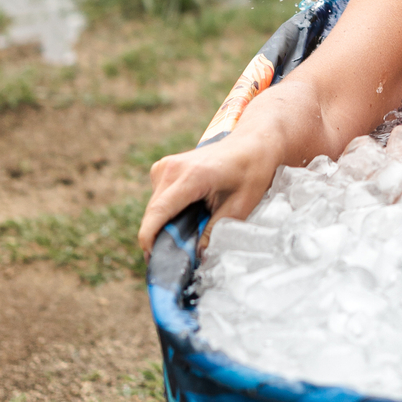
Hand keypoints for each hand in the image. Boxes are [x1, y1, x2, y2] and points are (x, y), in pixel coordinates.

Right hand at [137, 136, 280, 258]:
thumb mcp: (241, 205)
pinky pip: (158, 197)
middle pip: (154, 212)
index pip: (159, 211)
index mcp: (191, 176)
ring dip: (165, 223)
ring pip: (155, 206)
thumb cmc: (251, 171)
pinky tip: (188, 216)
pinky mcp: (164, 167)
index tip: (151, 258)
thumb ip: (216, 231)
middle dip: (160, 236)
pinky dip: (168, 211)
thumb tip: (199, 255)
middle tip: (177, 256)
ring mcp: (165, 165)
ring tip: (187, 235)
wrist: (252, 143)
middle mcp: (172, 168)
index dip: (150, 237)